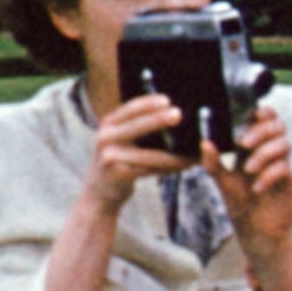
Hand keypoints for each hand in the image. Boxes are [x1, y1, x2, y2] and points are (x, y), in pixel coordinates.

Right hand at [84, 93, 191, 210]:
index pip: (129, 109)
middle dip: (159, 120)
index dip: (148, 103)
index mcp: (108, 124)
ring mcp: (110, 157)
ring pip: (149, 155)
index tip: (167, 99)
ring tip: (192, 153)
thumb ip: (134, 126)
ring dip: (174, 155)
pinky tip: (183, 165)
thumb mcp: (118, 138)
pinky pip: (150, 170)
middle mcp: (105, 138)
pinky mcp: (119, 175)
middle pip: (136, 126)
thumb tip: (171, 114)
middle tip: (178, 114)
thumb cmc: (118, 160)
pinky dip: (169, 168)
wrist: (99, 191)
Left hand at [201, 106, 291, 253]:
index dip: (262, 111)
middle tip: (243, 143)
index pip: (265, 117)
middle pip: (278, 125)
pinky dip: (270, 175)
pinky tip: (257, 188)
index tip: (250, 116)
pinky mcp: (289, 180)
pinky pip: (286, 167)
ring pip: (284, 144)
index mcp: (253, 145)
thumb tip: (205, 142)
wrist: (254, 229)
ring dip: (264, 153)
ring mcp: (281, 164)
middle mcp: (270, 150)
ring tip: (249, 170)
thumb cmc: (238, 202)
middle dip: (261, 131)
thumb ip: (213, 162)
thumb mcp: (222, 181)